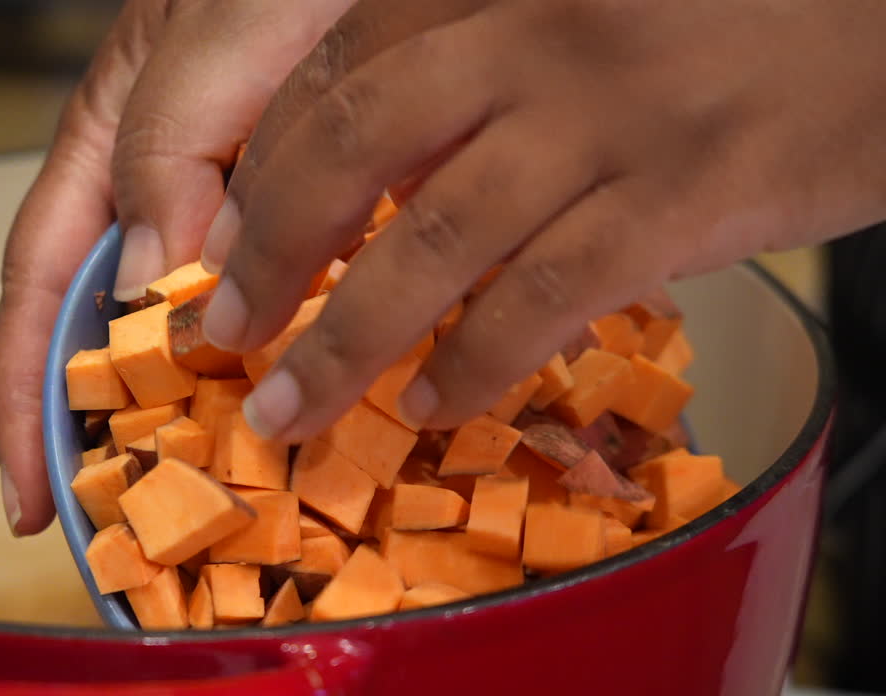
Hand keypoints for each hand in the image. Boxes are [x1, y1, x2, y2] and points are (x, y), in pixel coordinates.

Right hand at [0, 0, 352, 535]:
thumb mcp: (210, 39)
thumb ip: (166, 148)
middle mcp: (173, 191)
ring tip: (227, 504)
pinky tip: (323, 414)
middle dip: (116, 432)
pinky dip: (301, 368)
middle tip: (139, 530)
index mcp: (111, 148)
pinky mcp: (333, 214)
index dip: (24, 398)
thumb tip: (145, 287)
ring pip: (213, 335)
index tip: (31, 500)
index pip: (41, 290)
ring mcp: (252, 209)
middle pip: (120, 333)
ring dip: (211, 420)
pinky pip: (304, 308)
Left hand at [200, 0, 885, 440]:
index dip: (258, 173)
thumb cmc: (725, 22)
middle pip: (350, 147)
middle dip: (268, 255)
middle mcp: (535, 30)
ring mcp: (607, 111)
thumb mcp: (574, 15)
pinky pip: (543, 293)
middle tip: (226, 332)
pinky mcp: (683, 190)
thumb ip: (469, 81)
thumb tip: (374, 192)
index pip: (333, 75)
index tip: (220, 248)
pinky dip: (474, 361)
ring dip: (344, 338)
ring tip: (292, 405)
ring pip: (431, 237)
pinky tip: (434, 406)